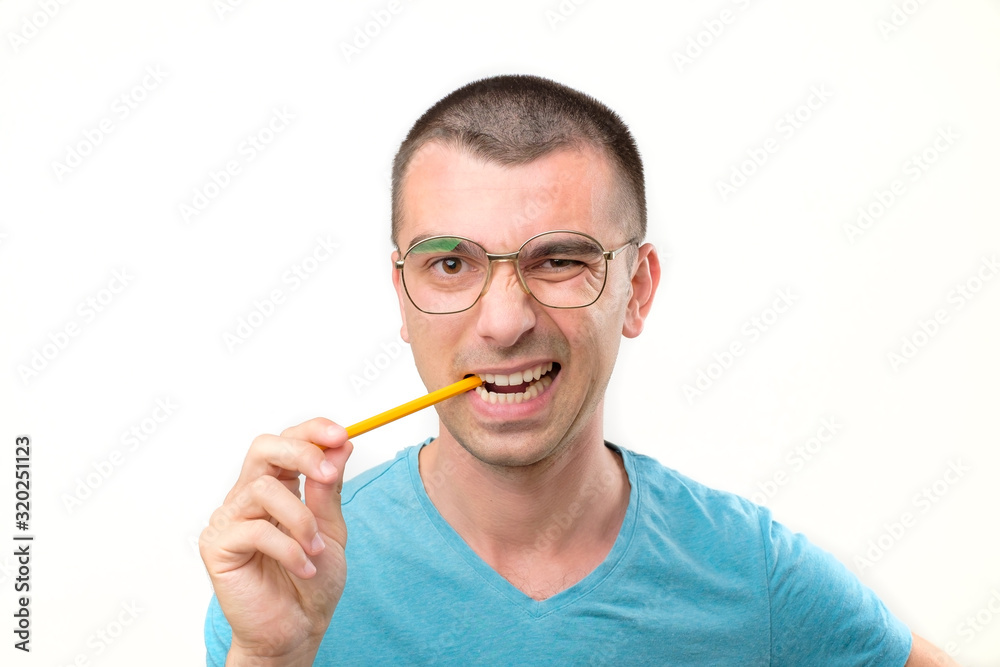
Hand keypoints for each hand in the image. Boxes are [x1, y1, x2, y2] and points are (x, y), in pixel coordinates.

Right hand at [200, 418, 352, 664]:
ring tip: (316, 549)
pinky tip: (303, 568)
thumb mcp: (331, 529)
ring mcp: (230, 519)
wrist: (296, 631)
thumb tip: (340, 445)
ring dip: (301, 518)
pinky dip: (289, 549)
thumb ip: (328, 489)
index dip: (312, 431)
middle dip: (300, 453)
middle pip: (263, 448)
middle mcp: (248, 497)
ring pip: (264, 489)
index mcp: (278, 487)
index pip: (287, 441)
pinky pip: (256, 530)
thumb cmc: (312, 582)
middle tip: (327, 473)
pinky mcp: (217, 546)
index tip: (341, 434)